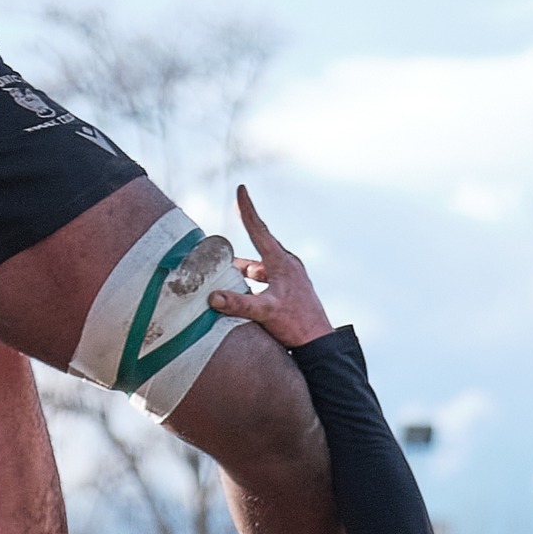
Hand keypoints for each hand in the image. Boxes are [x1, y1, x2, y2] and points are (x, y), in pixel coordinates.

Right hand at [208, 185, 333, 347]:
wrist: (320, 345)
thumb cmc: (296, 325)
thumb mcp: (266, 312)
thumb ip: (239, 304)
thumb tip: (212, 296)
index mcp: (281, 263)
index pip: (258, 229)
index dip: (246, 208)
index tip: (240, 188)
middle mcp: (287, 265)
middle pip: (260, 242)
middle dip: (245, 227)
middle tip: (234, 209)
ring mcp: (290, 277)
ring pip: (260, 262)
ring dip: (243, 263)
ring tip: (224, 267)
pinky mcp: (289, 289)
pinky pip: (265, 276)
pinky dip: (251, 278)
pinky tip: (240, 289)